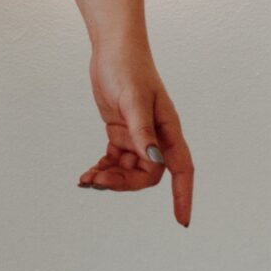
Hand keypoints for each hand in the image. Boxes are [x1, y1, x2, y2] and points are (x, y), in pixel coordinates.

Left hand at [78, 44, 192, 224]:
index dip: (183, 196)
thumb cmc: (128, 68)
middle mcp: (157, 136)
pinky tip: (88, 173)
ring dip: (109, 178)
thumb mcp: (134, 100)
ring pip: (129, 170)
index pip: (181, 169)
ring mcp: (138, 136)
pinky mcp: (121, 132)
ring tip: (86, 179)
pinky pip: (116, 160)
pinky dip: (102, 168)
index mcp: (168, 130)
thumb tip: (153, 161)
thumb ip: (143, 131)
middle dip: (123, 183)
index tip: (182, 221)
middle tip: (96, 180)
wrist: (112, 49)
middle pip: (147, 175)